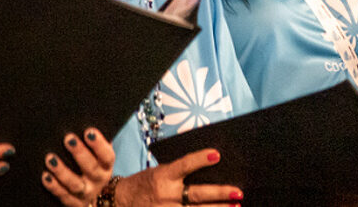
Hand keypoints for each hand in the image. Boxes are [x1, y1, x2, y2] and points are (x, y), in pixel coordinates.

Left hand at [41, 128, 114, 206]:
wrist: (96, 195)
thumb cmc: (93, 165)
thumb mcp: (99, 155)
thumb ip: (95, 142)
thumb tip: (88, 119)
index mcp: (106, 166)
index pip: (107, 155)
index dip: (99, 144)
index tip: (89, 131)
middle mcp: (98, 180)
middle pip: (91, 168)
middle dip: (80, 153)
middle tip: (68, 139)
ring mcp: (85, 193)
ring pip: (74, 184)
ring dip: (62, 171)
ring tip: (50, 158)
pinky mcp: (73, 203)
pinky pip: (62, 196)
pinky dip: (54, 187)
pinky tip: (45, 176)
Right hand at [115, 149, 242, 206]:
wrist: (119, 202)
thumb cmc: (144, 184)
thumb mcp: (159, 172)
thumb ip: (180, 172)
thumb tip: (211, 169)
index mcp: (163, 176)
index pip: (184, 165)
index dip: (200, 159)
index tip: (217, 155)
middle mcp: (165, 194)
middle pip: (196, 194)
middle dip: (219, 194)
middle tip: (238, 192)